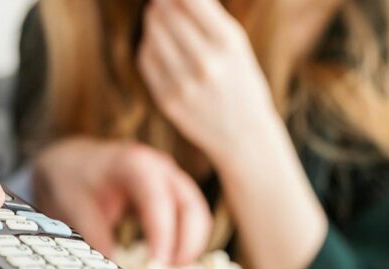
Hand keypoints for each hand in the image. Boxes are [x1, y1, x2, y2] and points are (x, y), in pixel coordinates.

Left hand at [32, 138, 210, 265]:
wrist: (74, 161)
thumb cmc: (75, 178)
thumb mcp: (76, 206)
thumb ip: (95, 238)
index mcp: (135, 164)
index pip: (158, 199)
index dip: (163, 232)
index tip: (158, 263)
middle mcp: (161, 169)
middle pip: (191, 207)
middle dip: (187, 244)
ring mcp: (172, 181)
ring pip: (197, 215)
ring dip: (190, 246)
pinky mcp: (174, 196)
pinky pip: (191, 220)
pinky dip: (186, 242)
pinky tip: (169, 262)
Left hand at [138, 0, 278, 162]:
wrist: (243, 134)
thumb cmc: (240, 79)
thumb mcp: (236, 44)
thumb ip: (208, 15)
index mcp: (227, 43)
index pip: (189, 0)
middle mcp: (205, 63)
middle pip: (165, 14)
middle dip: (162, 4)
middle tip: (162, 3)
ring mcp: (183, 84)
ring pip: (152, 35)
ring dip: (153, 23)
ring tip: (160, 21)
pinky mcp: (167, 100)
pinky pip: (146, 59)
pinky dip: (149, 47)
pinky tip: (160, 47)